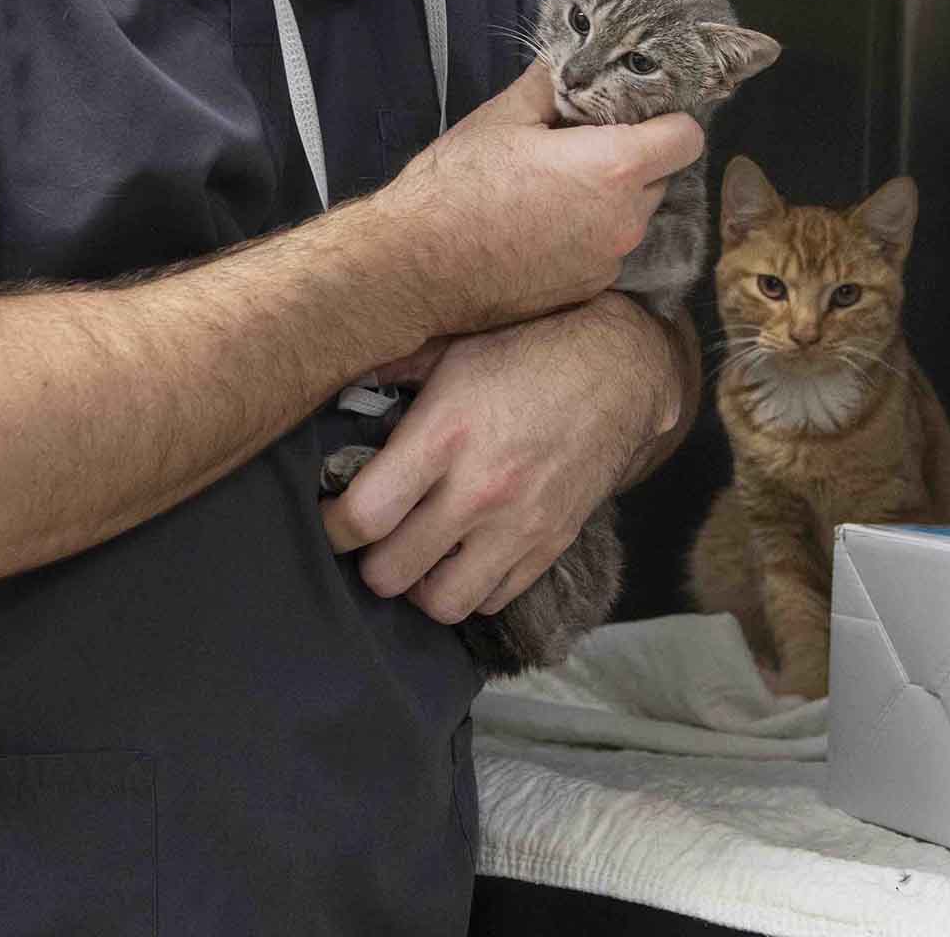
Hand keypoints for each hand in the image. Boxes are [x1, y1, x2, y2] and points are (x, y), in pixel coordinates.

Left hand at [322, 292, 685, 624]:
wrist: (620, 367)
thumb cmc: (529, 347)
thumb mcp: (454, 346)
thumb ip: (392, 370)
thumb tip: (334, 380)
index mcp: (444, 437)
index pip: (363, 516)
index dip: (331, 527)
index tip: (329, 514)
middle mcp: (478, 492)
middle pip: (391, 574)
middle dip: (368, 560)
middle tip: (369, 536)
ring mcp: (518, 526)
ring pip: (442, 604)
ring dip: (418, 585)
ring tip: (415, 553)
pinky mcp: (551, 544)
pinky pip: (494, 598)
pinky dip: (469, 587)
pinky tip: (461, 554)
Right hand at [375, 62, 703, 337]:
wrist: (417, 267)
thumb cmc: (457, 185)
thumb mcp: (502, 115)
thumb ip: (551, 82)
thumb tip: (571, 56)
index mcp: (614, 167)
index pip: (687, 138)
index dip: (669, 119)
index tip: (638, 112)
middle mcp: (626, 219)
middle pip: (661, 177)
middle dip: (633, 157)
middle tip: (581, 144)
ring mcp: (610, 260)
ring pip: (633, 214)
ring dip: (610, 197)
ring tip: (554, 186)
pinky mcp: (589, 289)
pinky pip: (608, 248)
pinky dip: (588, 233)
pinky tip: (541, 225)